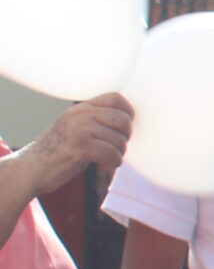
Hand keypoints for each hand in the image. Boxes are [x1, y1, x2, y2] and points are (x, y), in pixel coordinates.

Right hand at [6, 94, 132, 194]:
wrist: (30, 169)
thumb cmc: (57, 152)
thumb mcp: (75, 128)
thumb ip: (95, 120)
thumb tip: (129, 122)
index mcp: (81, 108)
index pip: (116, 98)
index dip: (128, 113)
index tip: (124, 128)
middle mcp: (80, 115)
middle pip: (123, 120)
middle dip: (125, 137)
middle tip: (116, 148)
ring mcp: (79, 129)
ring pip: (119, 139)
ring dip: (119, 153)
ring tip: (107, 159)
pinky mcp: (79, 147)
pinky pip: (111, 153)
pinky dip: (113, 163)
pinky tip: (104, 166)